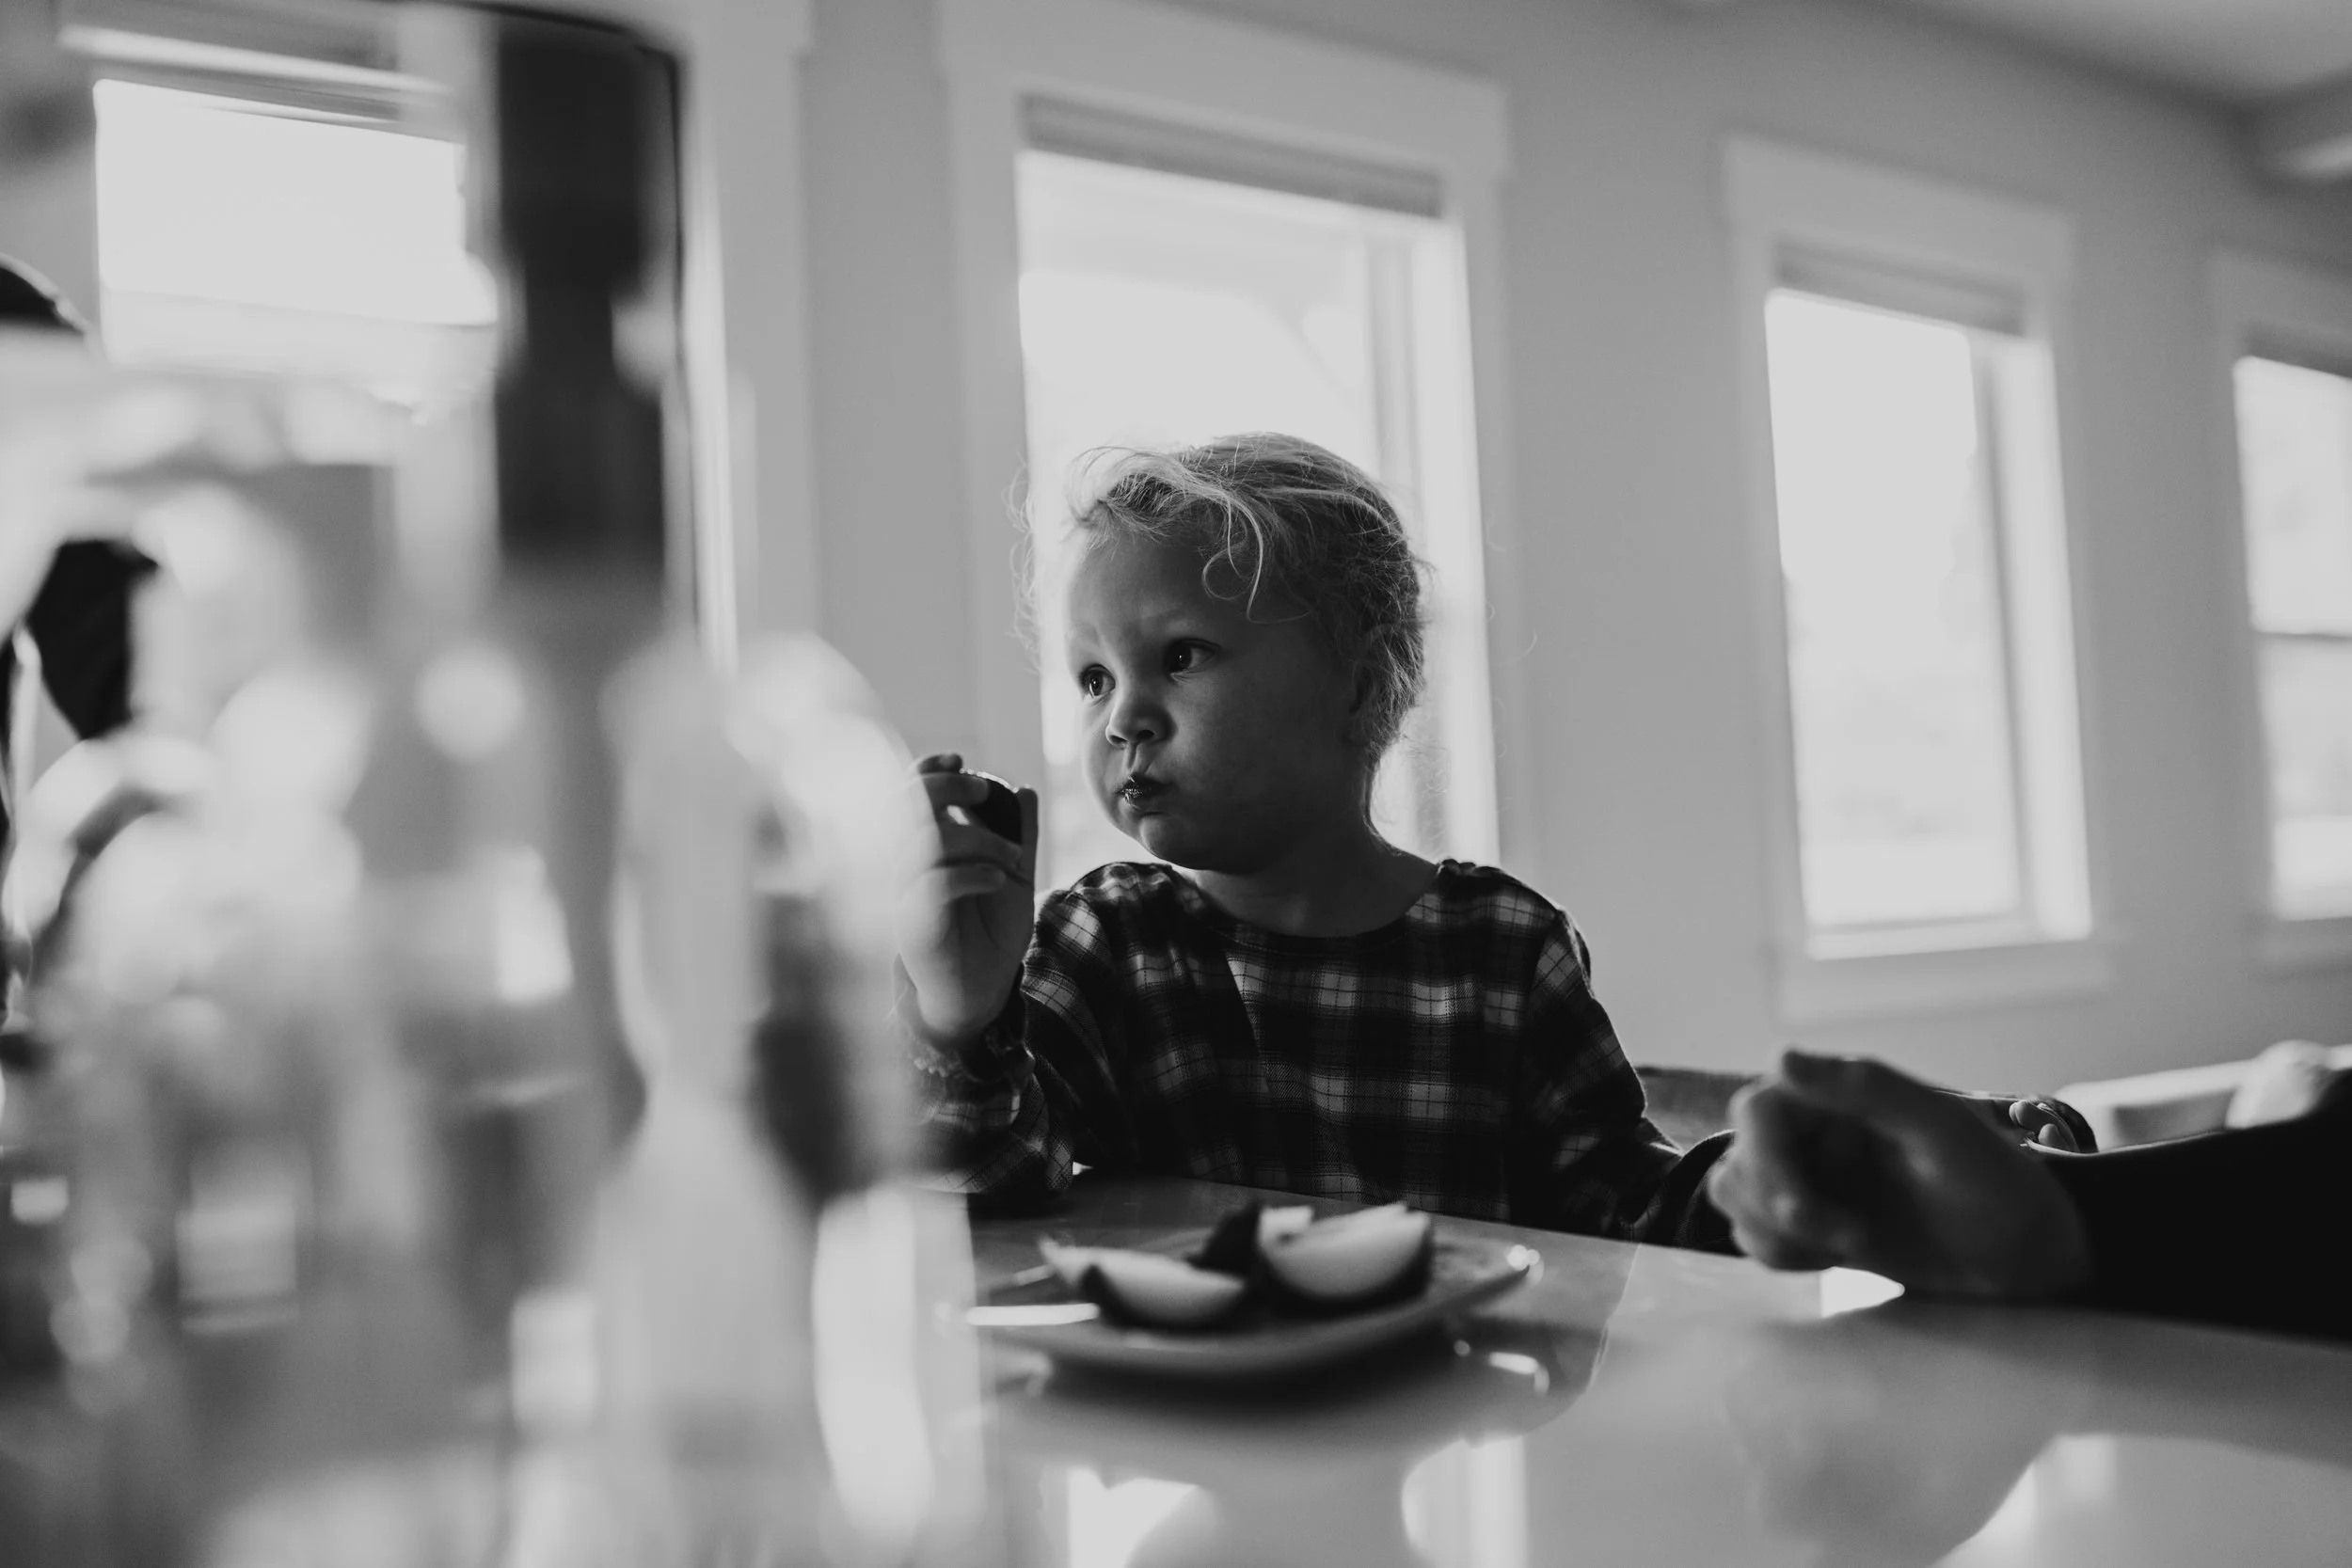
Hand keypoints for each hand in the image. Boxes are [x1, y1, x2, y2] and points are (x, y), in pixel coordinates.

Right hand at [893, 752, 1038, 1045]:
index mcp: (920, 849)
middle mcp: (902, 866)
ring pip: (923, 842)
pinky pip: (930, 885)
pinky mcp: (911, 925)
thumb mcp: (1013, 876)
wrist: (982, 991)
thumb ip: (1019, 835)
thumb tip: (1025, 791)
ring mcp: (902, 895)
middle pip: (902, 805)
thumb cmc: (990, 933)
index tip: (962, 759)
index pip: (904, 794)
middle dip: (944, 786)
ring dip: (976, 838)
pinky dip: (971, 873)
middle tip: (984, 791)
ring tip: (1014, 857)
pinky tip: (1001, 880)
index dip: (927, 768)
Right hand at [1706, 1050, 2092, 1300]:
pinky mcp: (1812, 1223)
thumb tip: (1780, 1056)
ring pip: (1737, 1196)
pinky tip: (1834, 1261)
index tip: (1800, 1206)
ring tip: (1845, 1248)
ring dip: (1775, 1232)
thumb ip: (1866, 1087)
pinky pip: (1753, 1233)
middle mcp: (1816, 1132)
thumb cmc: (1998, 1187)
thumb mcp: (1942, 1131)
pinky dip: (1779, 1253)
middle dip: (1775, 1205)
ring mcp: (1811, 1178)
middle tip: (1843, 1238)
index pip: (1758, 1109)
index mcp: (1840, 1097)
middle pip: (1739, 1158)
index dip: (1762, 1157)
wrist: (2027, 1258)